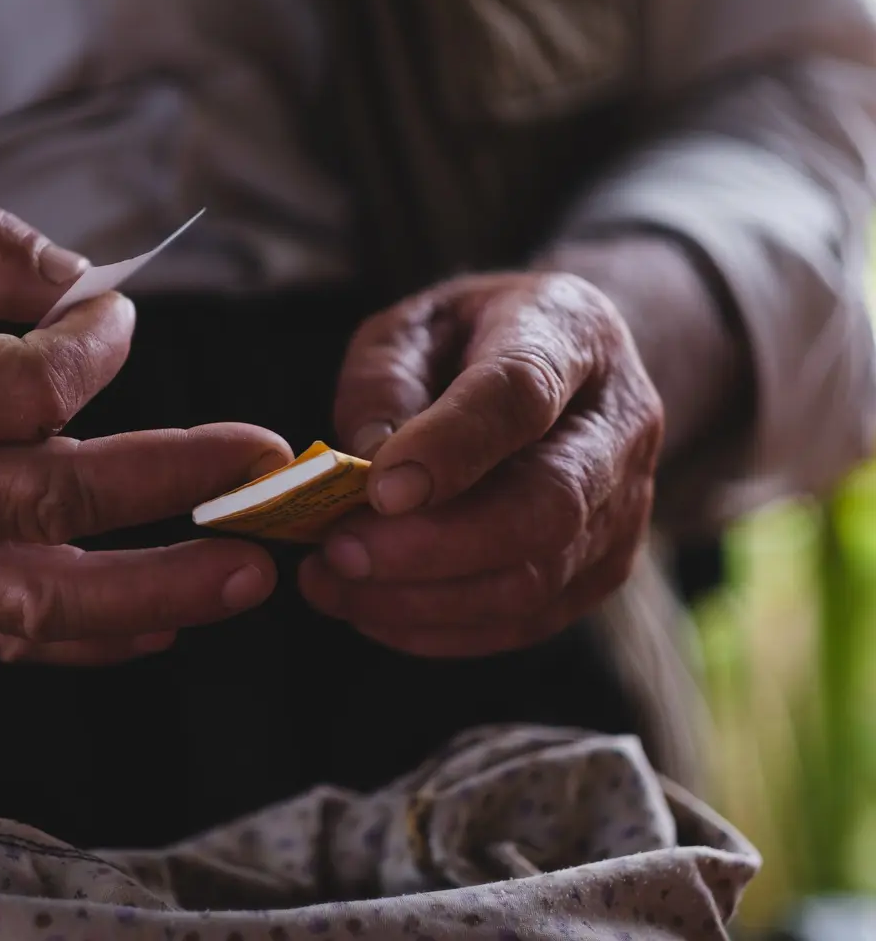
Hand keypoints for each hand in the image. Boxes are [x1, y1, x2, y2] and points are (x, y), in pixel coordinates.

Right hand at [0, 206, 291, 663]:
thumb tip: (91, 291)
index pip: (22, 387)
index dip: (96, 351)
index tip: (113, 324)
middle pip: (52, 495)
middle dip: (175, 480)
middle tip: (263, 466)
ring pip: (39, 596)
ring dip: (157, 590)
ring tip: (246, 578)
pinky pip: (3, 640)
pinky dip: (91, 640)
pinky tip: (166, 624)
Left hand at [299, 272, 662, 656]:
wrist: (563, 366)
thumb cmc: (471, 339)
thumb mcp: (412, 324)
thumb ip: (385, 381)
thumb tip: (368, 466)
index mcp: (570, 334)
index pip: (523, 394)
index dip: (453, 446)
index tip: (379, 488)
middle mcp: (618, 426)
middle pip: (546, 507)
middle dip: (433, 545)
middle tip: (337, 551)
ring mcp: (623, 507)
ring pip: (534, 581)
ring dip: (421, 598)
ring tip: (331, 583)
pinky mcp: (604, 569)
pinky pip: (524, 622)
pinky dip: (438, 628)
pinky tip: (370, 610)